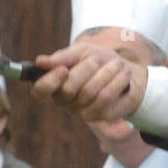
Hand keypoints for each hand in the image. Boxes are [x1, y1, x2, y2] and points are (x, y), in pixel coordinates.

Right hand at [31, 43, 147, 120]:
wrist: (126, 72)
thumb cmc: (99, 61)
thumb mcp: (81, 52)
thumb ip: (63, 57)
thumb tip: (40, 62)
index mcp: (52, 84)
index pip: (40, 91)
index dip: (49, 81)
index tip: (63, 69)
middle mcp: (63, 101)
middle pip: (68, 89)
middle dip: (86, 68)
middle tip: (98, 59)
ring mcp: (80, 111)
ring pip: (89, 91)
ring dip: (106, 72)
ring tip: (116, 63)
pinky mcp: (99, 116)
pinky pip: (105, 96)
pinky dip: (117, 80)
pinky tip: (124, 74)